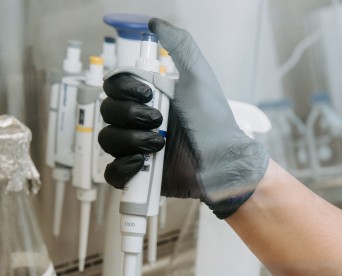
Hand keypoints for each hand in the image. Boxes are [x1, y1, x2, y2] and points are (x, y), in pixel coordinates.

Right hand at [99, 18, 269, 218]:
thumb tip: (156, 23)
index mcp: (148, 99)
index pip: (114, 86)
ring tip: (159, 144)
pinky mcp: (139, 175)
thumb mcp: (199, 79)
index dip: (124, 88)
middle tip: (159, 121)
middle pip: (108, 111)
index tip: (148, 93)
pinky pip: (112, 172)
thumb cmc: (215, 123)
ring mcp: (137, 149)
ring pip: (108, 139)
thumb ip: (180, 47)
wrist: (223, 162)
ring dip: (130, 140)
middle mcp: (139, 122)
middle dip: (130, 115)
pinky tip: (142, 163)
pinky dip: (122, 167)